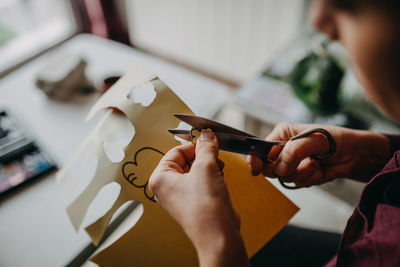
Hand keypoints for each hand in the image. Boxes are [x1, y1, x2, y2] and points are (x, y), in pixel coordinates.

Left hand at [149, 130, 248, 266]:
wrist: (218, 235)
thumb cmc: (204, 207)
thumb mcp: (206, 167)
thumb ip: (206, 147)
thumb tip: (207, 134)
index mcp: (160, 178)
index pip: (175, 151)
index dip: (194, 144)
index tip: (208, 140)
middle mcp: (167, 187)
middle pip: (186, 160)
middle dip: (203, 157)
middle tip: (215, 156)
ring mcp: (181, 196)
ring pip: (195, 170)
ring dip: (210, 167)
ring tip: (219, 170)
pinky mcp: (194, 202)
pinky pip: (201, 182)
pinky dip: (212, 177)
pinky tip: (220, 180)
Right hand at [247, 122, 390, 186]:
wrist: (355, 155)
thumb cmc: (336, 139)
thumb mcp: (314, 139)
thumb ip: (294, 150)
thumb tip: (280, 166)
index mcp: (282, 134)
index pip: (261, 148)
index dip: (255, 159)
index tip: (256, 169)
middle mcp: (283, 149)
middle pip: (269, 167)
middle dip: (285, 168)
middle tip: (297, 163)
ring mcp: (291, 163)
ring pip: (284, 177)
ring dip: (302, 173)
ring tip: (315, 163)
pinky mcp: (300, 175)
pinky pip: (297, 183)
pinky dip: (309, 178)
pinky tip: (319, 169)